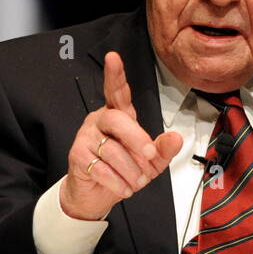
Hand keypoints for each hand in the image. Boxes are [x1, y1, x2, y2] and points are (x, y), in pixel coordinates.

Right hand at [60, 51, 182, 220]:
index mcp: (119, 115)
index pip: (116, 91)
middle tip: (149, 157)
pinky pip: (100, 167)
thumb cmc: (123, 171)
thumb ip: (163, 149)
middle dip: (137, 140)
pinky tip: (123, 187)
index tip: (113, 58)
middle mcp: (100, 121)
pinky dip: (117, 182)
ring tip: (136, 181)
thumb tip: (176, 139)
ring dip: (130, 171)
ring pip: (111, 149)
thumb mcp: (150, 162)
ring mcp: (85, 137)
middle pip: (117, 119)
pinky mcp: (77, 156)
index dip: (115, 75)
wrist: (97, 195)